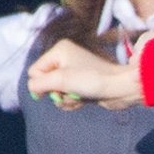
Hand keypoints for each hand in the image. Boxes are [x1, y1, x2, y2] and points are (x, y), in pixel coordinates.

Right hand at [26, 37, 141, 107]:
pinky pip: (66, 96)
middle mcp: (65, 59)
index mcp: (59, 51)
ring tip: (78, 97)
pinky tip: (82, 101)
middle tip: (70, 92)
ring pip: (55, 92)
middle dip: (56, 92)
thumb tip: (33, 90)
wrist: (120, 88)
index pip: (35, 71)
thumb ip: (39, 84)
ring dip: (64, 99)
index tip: (58, 87)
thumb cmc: (92, 80)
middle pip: (44, 83)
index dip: (43, 84)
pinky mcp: (81, 85)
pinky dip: (72, 102)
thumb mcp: (61, 80)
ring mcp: (74, 72)